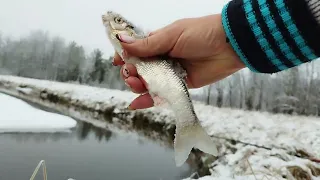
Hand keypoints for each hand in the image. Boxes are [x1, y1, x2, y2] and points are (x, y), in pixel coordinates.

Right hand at [113, 14, 244, 109]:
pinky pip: (162, 94)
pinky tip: (136, 104)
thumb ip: (148, 44)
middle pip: (139, 69)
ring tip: (137, 85)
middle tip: (132, 74)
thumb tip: (122, 42)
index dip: (124, 55)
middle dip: (131, 73)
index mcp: (159, 41)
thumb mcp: (172, 35)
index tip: (117, 61)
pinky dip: (149, 100)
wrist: (230, 46)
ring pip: (148, 82)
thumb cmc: (201, 33)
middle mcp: (162, 57)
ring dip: (138, 86)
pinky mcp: (180, 85)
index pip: (136, 49)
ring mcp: (170, 72)